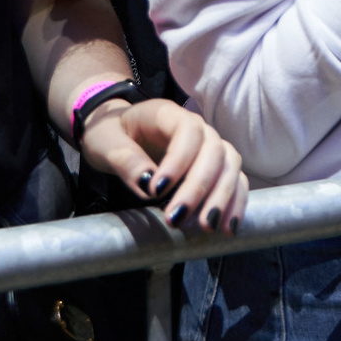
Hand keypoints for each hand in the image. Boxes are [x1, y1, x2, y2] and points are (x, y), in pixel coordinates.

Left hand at [79, 97, 248, 232]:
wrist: (118, 133)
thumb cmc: (110, 135)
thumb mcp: (105, 144)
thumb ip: (125, 160)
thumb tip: (148, 185)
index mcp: (166, 114)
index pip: (187, 131)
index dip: (178, 161)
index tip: (157, 191)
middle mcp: (196, 127)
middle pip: (213, 150)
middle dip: (199, 187)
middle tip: (177, 218)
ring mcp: (209, 145)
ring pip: (229, 165)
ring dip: (222, 196)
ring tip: (207, 226)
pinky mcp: (214, 166)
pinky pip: (234, 179)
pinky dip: (235, 201)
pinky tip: (228, 226)